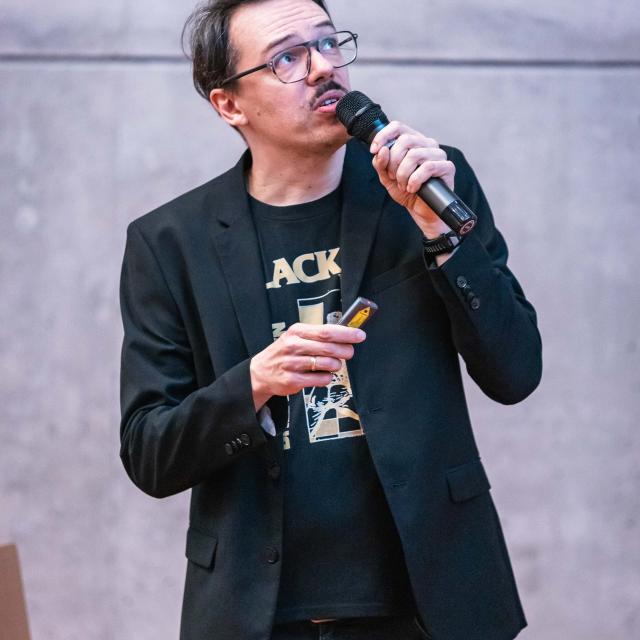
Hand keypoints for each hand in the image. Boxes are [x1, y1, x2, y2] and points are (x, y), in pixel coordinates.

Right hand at [249, 322, 365, 409]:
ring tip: (332, 364)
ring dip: (336, 365)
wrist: (261, 372)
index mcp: (297, 332)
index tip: (360, 335)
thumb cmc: (286, 352)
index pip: (326, 331)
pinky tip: (322, 375)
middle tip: (349, 352)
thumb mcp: (297, 337)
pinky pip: (321, 379)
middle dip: (345, 350)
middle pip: (329, 348)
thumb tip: (347, 333)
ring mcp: (292, 364)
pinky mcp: (292, 380)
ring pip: (327, 364)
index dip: (346, 334)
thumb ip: (319, 335)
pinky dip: (327, 377)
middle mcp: (293, 346)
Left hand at [370, 121, 455, 237]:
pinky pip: (428, 167)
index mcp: (413, 141)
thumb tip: (381, 150)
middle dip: (393, 162)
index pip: (398, 126)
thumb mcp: (387, 178)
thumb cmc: (406, 192)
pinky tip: (412, 188)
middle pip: (405, 140)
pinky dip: (415, 180)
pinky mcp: (447, 167)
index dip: (383, 136)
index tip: (374, 151)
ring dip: (403, 173)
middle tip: (393, 177)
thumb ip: (381, 164)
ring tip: (403, 185)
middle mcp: (427, 144)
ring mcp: (438, 155)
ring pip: (415, 154)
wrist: (421, 211)